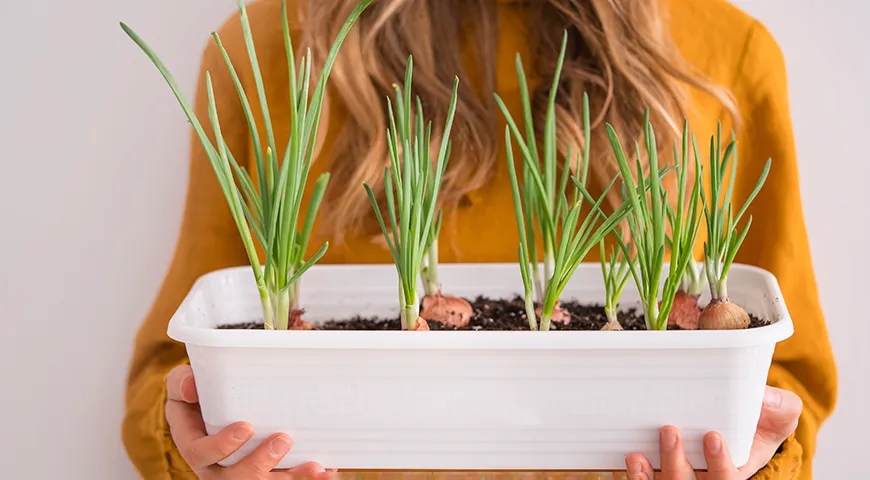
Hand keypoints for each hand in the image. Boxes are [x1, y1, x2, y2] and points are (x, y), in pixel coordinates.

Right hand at [165, 364, 331, 478]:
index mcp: (194, 444)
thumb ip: (182, 382)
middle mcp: (215, 467)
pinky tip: (327, 472)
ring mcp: (240, 473)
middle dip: (259, 465)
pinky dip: (305, 478)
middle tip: (282, 440)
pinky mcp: (264, 473)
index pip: (200, 454)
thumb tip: (190, 386)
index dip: (222, 446)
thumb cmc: (196, 393)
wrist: (212, 403)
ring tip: (314, 466)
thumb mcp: (182, 383)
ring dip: (289, 478)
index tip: (246, 427)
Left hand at [624, 386, 801, 478]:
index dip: (719, 464)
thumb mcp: (778, 414)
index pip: (727, 479)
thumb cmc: (758, 422)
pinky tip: (630, 462)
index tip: (712, 436)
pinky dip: (635, 477)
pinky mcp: (658, 476)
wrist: (738, 423)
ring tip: (637, 454)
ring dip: (649, 475)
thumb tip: (764, 397)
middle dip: (677, 463)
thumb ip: (779, 407)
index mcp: (734, 471)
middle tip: (669, 431)